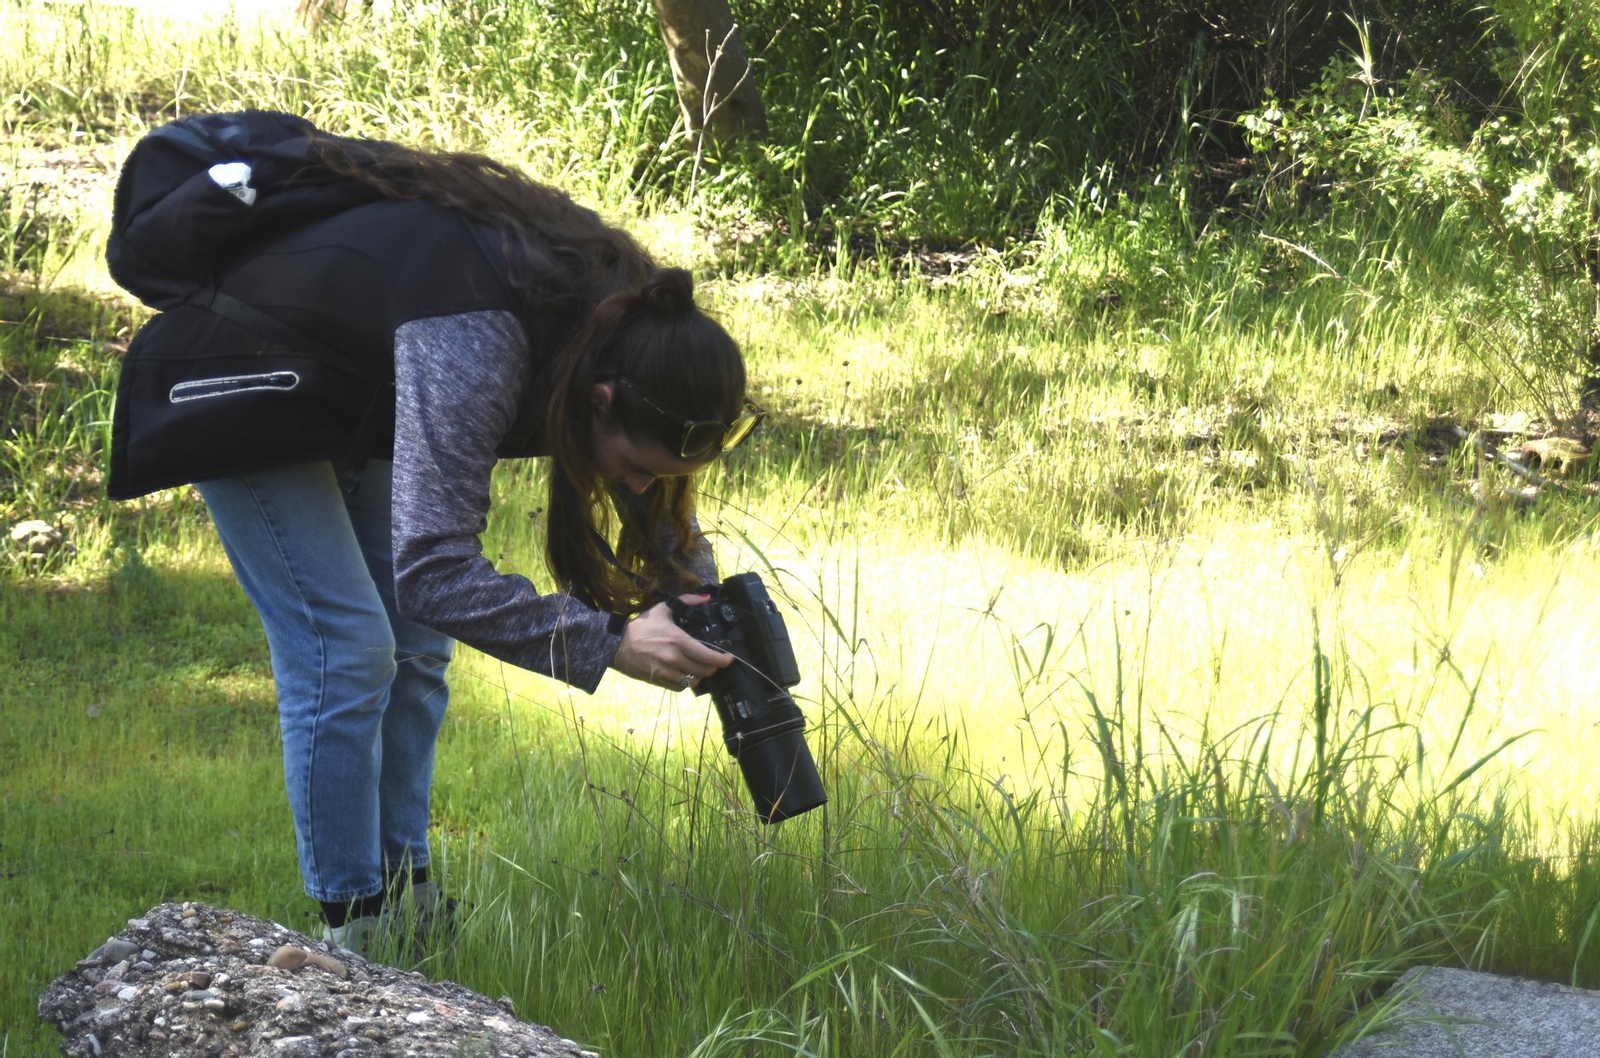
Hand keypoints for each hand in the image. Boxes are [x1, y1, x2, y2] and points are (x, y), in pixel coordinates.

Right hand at [610, 593, 734, 691]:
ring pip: (693, 681)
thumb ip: (687, 601)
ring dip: (699, 675)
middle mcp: (675, 659)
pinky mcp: (659, 680)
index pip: (708, 656)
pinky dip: (685, 682)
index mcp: (679, 641)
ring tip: (698, 667)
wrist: (617, 644)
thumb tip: (706, 598)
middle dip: (713, 667)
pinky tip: (684, 673)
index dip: (723, 660)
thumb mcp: (663, 609)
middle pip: (704, 671)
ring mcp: (667, 672)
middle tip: (713, 661)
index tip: (729, 658)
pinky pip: (680, 687)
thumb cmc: (641, 626)